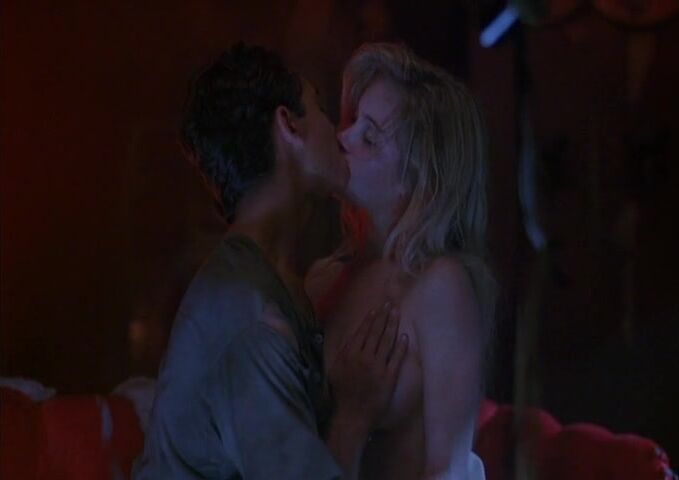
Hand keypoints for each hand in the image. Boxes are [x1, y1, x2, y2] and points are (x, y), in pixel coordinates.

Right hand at [327, 302, 408, 434]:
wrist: (352, 415)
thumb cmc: (342, 393)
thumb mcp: (335, 369)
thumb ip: (343, 351)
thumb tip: (351, 337)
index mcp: (350, 354)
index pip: (362, 331)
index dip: (371, 319)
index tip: (377, 308)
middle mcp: (364, 357)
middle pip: (376, 332)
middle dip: (384, 317)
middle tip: (391, 304)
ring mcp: (378, 366)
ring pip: (386, 341)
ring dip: (392, 325)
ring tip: (397, 313)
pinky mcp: (389, 377)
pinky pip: (396, 358)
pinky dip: (401, 346)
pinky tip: (405, 336)